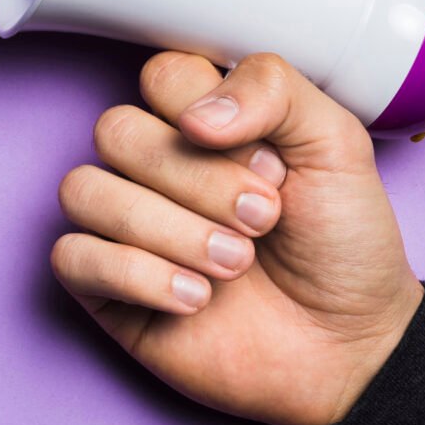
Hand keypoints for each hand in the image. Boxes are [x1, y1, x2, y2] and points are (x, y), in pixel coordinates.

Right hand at [49, 52, 423, 424]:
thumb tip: (195, 113)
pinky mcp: (106, 288)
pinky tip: (194, 298)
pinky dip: (138, 276)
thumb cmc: (342, 244)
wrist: (351, 347)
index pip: (160, 76)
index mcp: (202, 119)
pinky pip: (72, 256)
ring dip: (169, 230)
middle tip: (260, 221)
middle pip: (116, 130)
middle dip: (197, 181)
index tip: (271, 166)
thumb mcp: (336, 145)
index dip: (211, 116)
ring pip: (84, 190)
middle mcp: (153, 164)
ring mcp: (124, 225)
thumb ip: (273, 90)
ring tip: (233, 266)